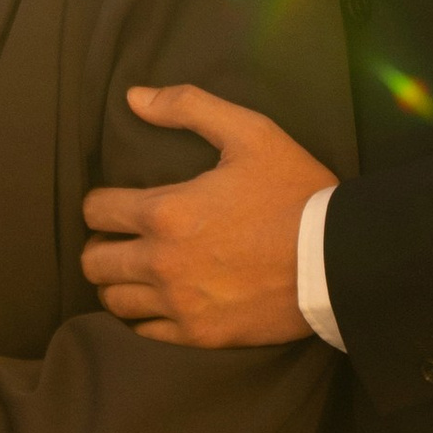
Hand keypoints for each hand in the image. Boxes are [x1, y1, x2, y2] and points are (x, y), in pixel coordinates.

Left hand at [82, 86, 331, 348]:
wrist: (339, 259)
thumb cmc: (295, 191)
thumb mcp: (250, 133)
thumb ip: (188, 107)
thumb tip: (133, 97)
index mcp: (166, 212)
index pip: (96, 212)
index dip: (100, 204)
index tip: (115, 204)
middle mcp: (163, 263)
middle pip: (93, 262)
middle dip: (100, 245)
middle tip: (120, 239)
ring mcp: (180, 304)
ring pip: (113, 301)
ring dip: (117, 282)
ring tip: (136, 270)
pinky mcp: (201, 335)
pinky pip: (145, 332)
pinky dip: (142, 316)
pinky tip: (158, 299)